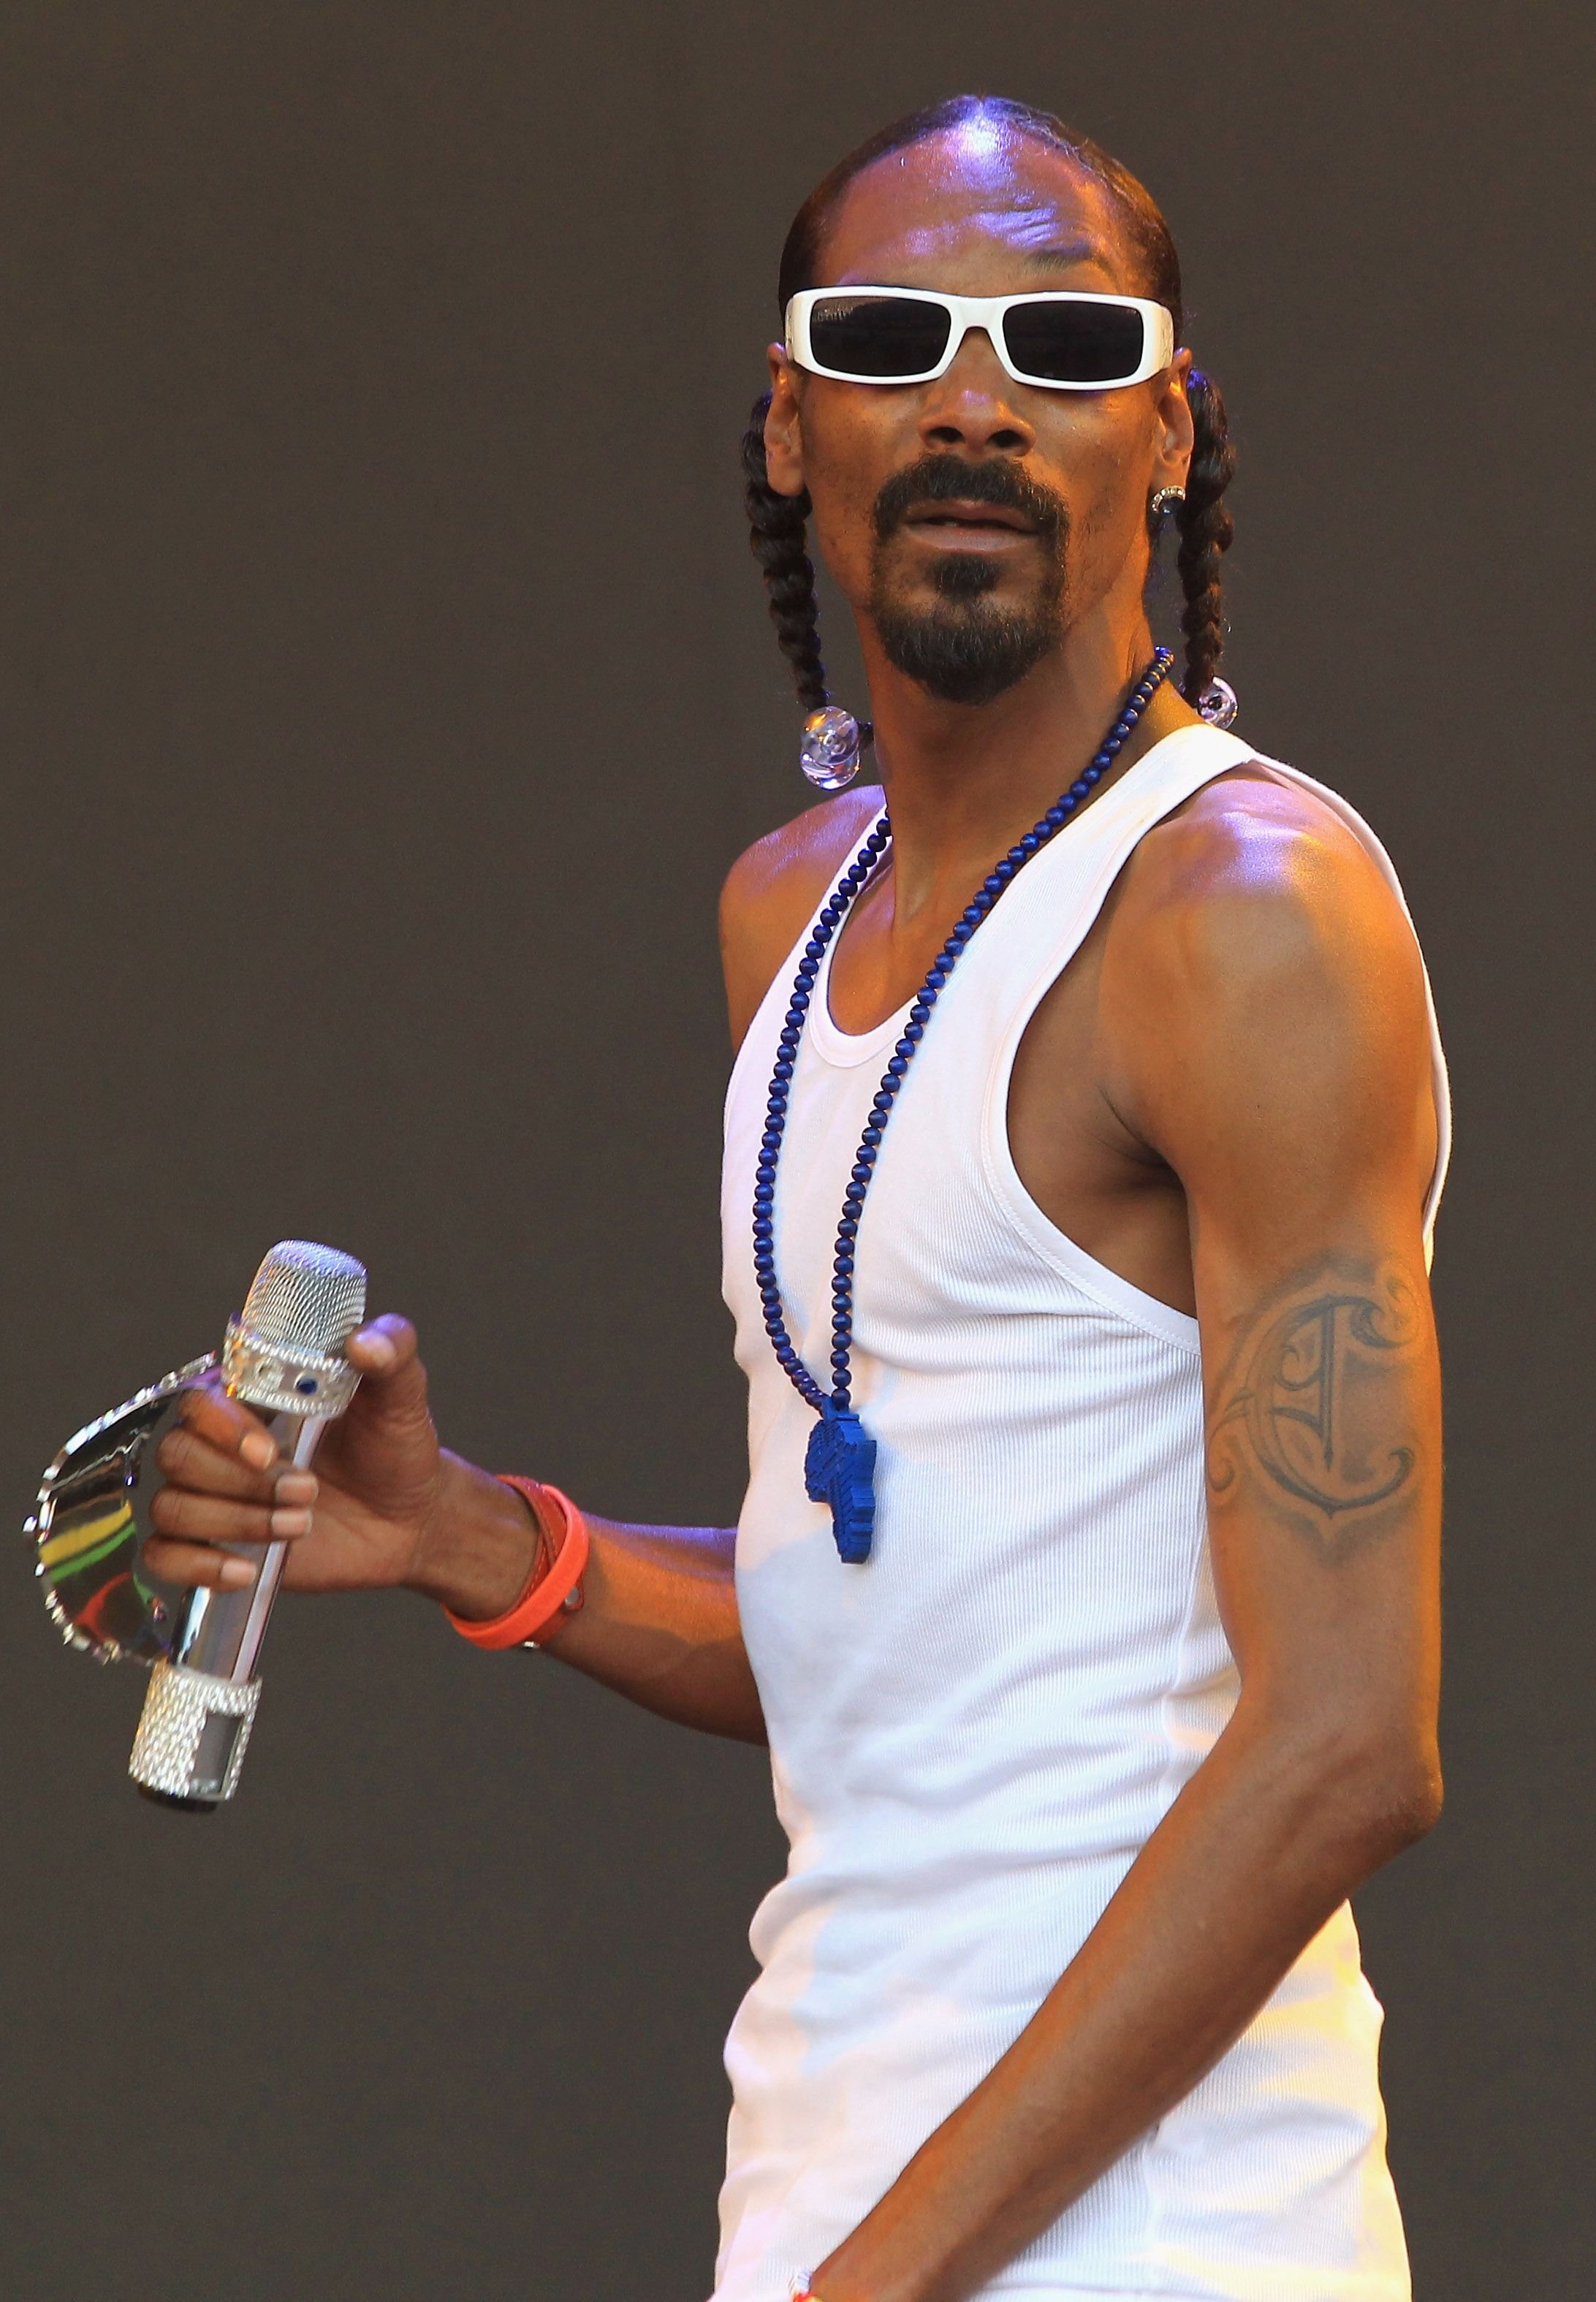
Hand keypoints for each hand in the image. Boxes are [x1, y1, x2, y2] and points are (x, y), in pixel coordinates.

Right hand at [145, 1316, 450, 1596]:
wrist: (410, 1519)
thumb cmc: (394, 1449)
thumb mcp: (402, 1395)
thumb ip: (392, 1351)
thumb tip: (364, 1342)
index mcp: (253, 1398)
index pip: (199, 1401)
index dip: (224, 1428)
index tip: (270, 1451)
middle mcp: (222, 1445)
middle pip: (178, 1455)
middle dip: (241, 1481)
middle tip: (306, 1490)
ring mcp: (214, 1496)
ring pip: (172, 1507)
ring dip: (236, 1521)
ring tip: (301, 1523)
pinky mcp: (216, 1544)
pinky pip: (165, 1556)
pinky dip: (198, 1565)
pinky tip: (246, 1568)